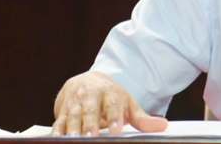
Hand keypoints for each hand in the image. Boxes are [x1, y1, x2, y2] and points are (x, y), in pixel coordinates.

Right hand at [51, 71, 167, 135]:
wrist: (86, 81)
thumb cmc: (110, 97)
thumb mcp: (127, 104)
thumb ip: (142, 118)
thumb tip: (163, 126)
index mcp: (110, 93)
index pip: (113, 104)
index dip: (114, 116)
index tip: (117, 129)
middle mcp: (91, 96)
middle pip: (90, 110)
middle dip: (90, 124)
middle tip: (92, 136)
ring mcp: (76, 103)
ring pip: (73, 116)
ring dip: (73, 128)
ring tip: (74, 139)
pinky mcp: (63, 112)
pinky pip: (59, 121)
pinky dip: (57, 130)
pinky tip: (57, 139)